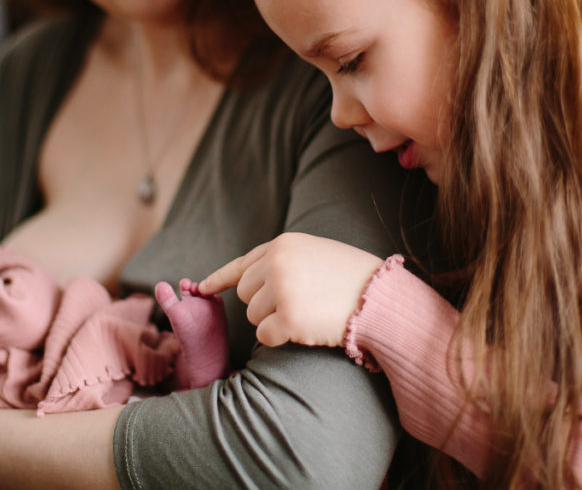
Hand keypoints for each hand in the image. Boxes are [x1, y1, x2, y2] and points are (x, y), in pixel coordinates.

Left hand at [199, 233, 382, 347]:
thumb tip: (246, 279)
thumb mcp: (315, 253)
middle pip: (247, 294)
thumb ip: (282, 260)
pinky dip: (280, 338)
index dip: (221, 278)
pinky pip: (265, 336)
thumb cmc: (352, 278)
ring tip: (307, 313)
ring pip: (253, 316)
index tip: (201, 288)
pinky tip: (305, 329)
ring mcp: (281, 290)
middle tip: (298, 305)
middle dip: (264, 305)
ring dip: (274, 321)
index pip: (243, 263)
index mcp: (284, 244)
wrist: (381, 298)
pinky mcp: (287, 318)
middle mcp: (277, 263)